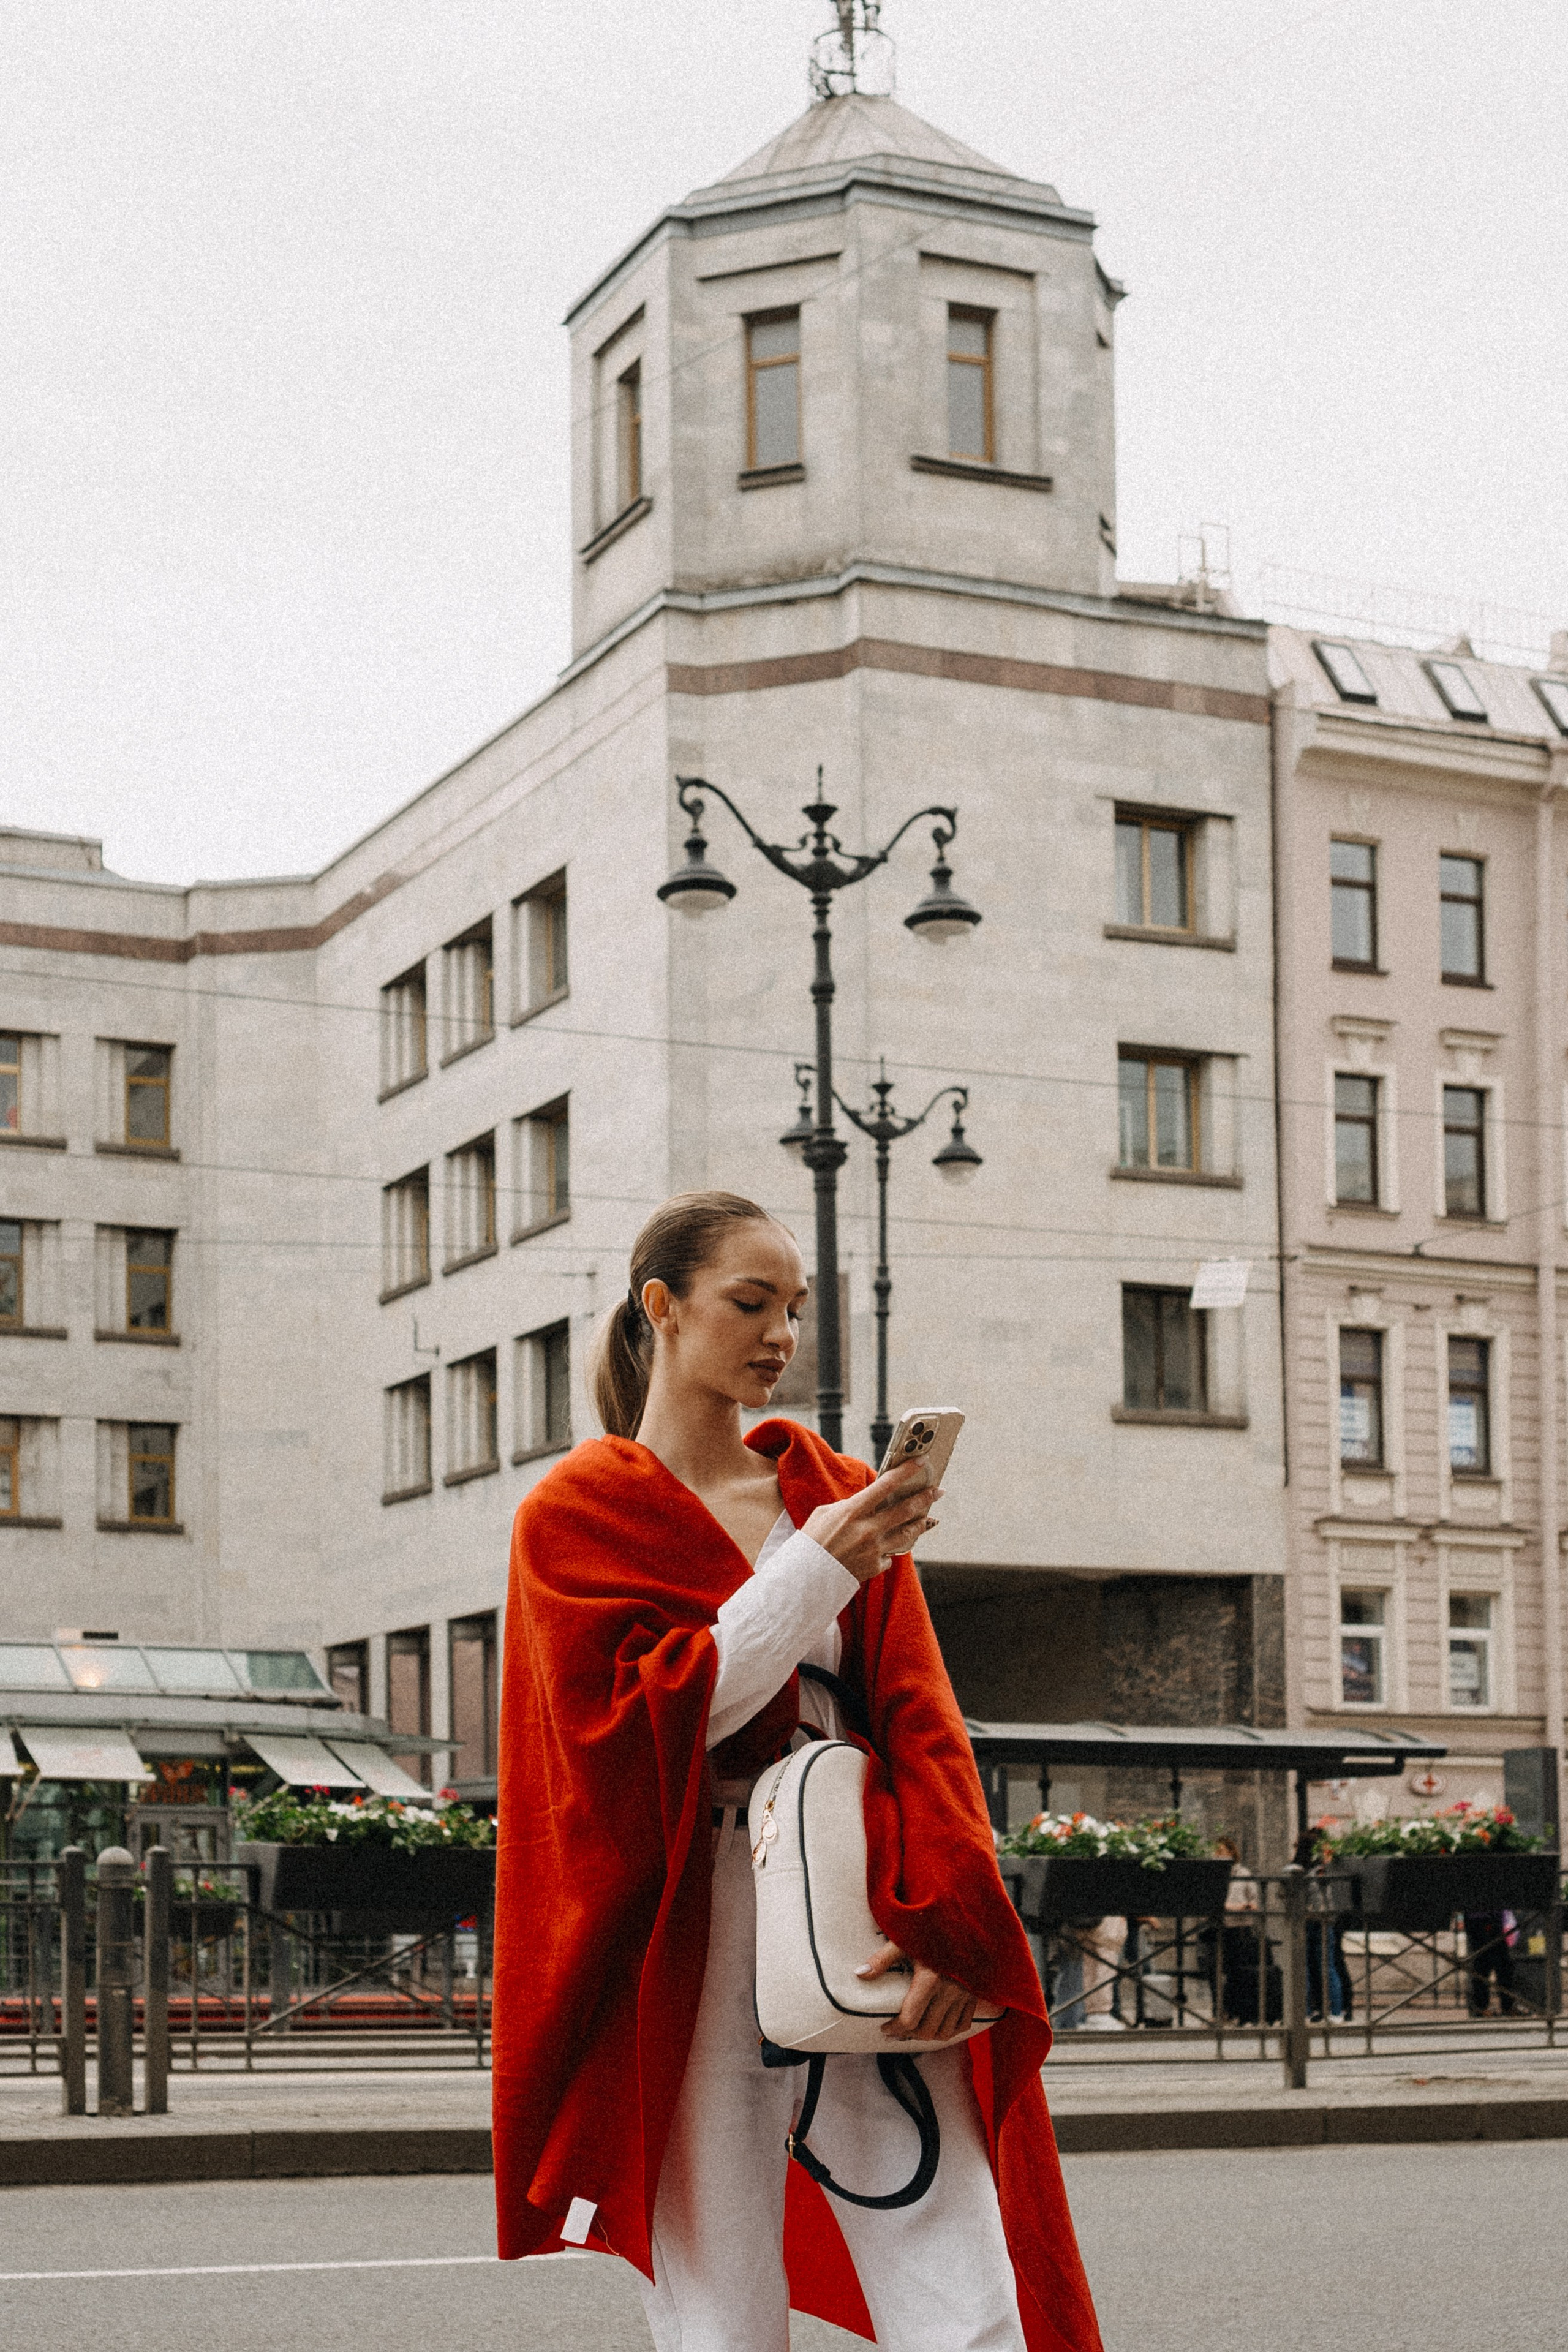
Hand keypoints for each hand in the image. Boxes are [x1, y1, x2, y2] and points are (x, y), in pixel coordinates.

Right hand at [802, 1465, 940, 1586]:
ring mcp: (874, 1549)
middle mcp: (868, 1529)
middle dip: (924, 1498)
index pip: (885, 1486)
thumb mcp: (825, 1513)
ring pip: (907, 1534)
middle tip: (937, 1491)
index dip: (905, 1472)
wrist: (806, 1576)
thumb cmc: (812, 1541)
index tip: (920, 1462)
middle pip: (905, 1510)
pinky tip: (888, 1547)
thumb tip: (865, 1503)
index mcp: (853, 1511)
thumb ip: (849, 1506)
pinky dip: (889, 1550)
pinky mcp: (875, 1566)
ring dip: (920, 1524)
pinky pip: (890, 1556)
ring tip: (928, 1518)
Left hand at [857, 1941, 977, 2040]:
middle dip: (909, 2035)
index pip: (910, 2019)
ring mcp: (964, 1995)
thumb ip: (882, 1959)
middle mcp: (949, 1991)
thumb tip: (860, 1973)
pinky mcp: (974, 1994)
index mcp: (930, 1979)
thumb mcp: (904, 1941)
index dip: (895, 2028)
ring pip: (946, 2032)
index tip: (885, 2028)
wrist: (962, 1921)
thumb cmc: (930, 1929)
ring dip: (928, 2036)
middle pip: (927, 2030)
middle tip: (896, 2031)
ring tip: (914, 2031)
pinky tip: (937, 2026)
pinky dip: (950, 2031)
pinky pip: (964, 2024)